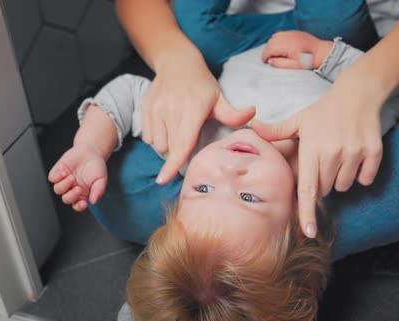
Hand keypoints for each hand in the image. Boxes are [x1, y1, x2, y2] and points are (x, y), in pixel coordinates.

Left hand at [48, 144, 107, 211]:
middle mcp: (72, 189)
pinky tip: (64, 172)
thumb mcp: (101, 179)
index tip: (84, 203)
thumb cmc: (96, 167)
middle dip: (72, 196)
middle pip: (66, 199)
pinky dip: (57, 177)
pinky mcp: (58, 171)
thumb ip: (98, 191)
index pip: (77, 205)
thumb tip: (93, 201)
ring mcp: (64, 181)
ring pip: (58, 189)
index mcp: (82, 194)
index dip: (79, 206)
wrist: (91, 151)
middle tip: (79, 188)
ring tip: (72, 177)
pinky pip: (52, 178)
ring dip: (64, 185)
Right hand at [142, 53, 255, 183]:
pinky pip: (148, 136)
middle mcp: (171, 111)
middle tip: (188, 140)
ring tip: (177, 131)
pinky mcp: (146, 109)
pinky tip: (167, 126)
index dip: (173, 165)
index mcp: (192, 112)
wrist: (177, 62)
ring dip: (167, 146)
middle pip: (170, 148)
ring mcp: (156, 110)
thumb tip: (253, 113)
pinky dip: (156, 138)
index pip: (181, 144)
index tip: (163, 180)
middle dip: (177, 154)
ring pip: (158, 145)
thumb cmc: (201, 84)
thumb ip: (233, 113)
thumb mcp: (219, 98)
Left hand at [252, 72, 383, 237]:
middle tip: (322, 160)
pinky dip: (361, 174)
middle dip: (321, 182)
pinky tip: (355, 155)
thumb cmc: (324, 111)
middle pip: (325, 189)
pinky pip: (365, 179)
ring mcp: (354, 153)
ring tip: (338, 156)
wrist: (357, 94)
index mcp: (312, 149)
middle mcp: (333, 153)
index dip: (307, 213)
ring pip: (344, 186)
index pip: (308, 188)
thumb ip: (276, 130)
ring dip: (340, 178)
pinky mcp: (373, 153)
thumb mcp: (298, 120)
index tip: (309, 232)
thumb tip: (252, 127)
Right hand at [262, 31, 333, 69]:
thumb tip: (270, 61)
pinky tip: (279, 46)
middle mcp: (288, 37)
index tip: (264, 61)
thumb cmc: (309, 60)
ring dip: (271, 44)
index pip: (270, 49)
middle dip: (267, 50)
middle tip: (268, 58)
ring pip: (274, 36)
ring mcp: (291, 33)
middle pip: (270, 42)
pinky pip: (281, 33)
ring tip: (273, 53)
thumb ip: (281, 64)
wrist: (321, 52)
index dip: (265, 56)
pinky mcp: (294, 32)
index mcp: (288, 46)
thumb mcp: (295, 66)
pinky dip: (276, 39)